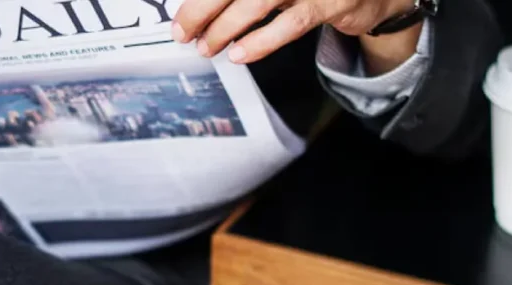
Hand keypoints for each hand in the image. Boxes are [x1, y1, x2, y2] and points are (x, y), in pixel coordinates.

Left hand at [171, 0, 412, 63]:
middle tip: (183, 30)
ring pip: (258, 1)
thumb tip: (201, 9)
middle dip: (203, 7)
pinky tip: (240, 53)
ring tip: (207, 46)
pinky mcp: (331, 1)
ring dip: (226, 26)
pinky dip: (261, 40)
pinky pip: (290, 23)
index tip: (181, 14)